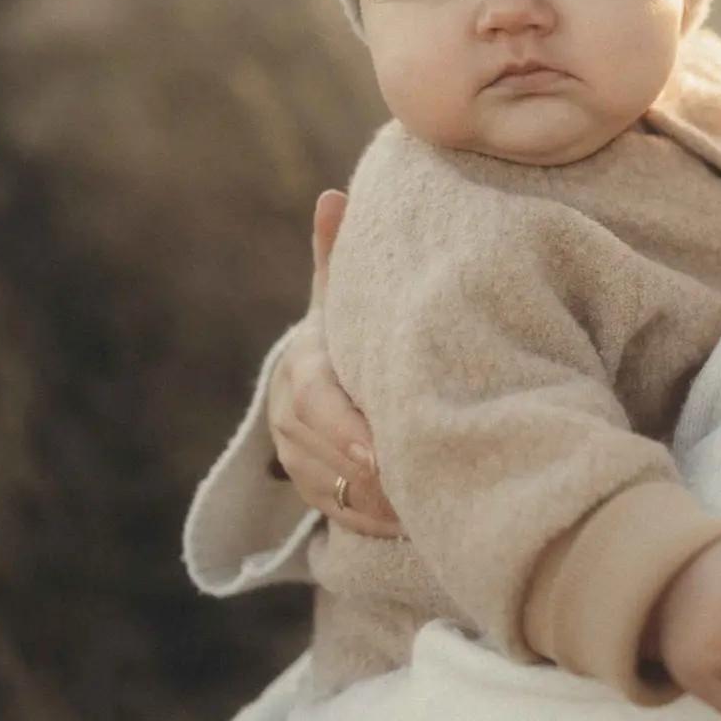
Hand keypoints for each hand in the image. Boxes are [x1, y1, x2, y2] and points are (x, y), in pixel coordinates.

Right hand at [266, 190, 401, 537]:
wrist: (329, 379)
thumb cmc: (352, 330)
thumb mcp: (345, 298)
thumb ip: (339, 256)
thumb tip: (334, 196)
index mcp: (300, 367)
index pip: (314, 403)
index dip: (346, 430)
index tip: (382, 452)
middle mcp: (287, 418)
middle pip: (325, 457)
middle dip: (374, 477)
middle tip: (424, 487)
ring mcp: (296, 461)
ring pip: (335, 494)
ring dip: (382, 505)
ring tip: (432, 506)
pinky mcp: (311, 496)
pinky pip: (342, 520)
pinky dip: (379, 525)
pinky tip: (418, 522)